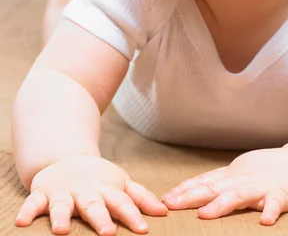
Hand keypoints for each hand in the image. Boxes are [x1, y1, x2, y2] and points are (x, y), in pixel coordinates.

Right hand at [15, 154, 167, 234]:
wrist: (66, 158)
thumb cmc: (99, 178)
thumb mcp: (121, 183)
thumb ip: (141, 197)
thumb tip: (165, 211)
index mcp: (106, 189)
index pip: (122, 203)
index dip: (133, 215)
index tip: (143, 229)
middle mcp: (86, 191)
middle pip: (94, 206)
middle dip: (100, 219)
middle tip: (107, 233)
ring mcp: (64, 192)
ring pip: (63, 205)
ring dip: (62, 216)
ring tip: (61, 231)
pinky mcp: (43, 193)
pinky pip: (33, 202)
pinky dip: (27, 211)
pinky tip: (21, 222)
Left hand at [162, 147, 287, 224]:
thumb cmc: (264, 170)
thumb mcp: (237, 172)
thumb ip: (216, 181)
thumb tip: (187, 190)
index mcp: (230, 177)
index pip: (202, 182)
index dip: (183, 190)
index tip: (164, 199)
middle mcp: (241, 181)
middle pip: (212, 188)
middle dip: (190, 197)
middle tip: (171, 205)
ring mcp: (260, 188)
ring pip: (238, 196)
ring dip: (220, 205)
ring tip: (204, 215)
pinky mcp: (279, 196)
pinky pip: (274, 205)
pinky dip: (270, 212)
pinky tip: (265, 222)